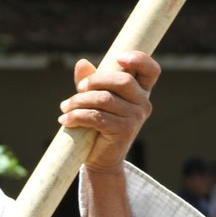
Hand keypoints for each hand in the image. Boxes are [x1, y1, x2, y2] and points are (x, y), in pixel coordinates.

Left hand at [58, 52, 159, 174]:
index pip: (151, 70)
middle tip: (78, 88)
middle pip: (123, 80)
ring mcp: (135, 118)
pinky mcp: (123, 131)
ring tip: (65, 107)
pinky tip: (65, 120)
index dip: (139, 59)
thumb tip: (82, 63)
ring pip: (104, 99)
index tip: (119, 58)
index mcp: (140, 91)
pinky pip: (96, 116)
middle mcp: (143, 103)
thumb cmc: (98, 124)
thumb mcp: (94, 98)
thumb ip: (90, 80)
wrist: (101, 158)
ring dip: (79, 101)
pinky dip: (76, 116)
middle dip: (95, 80)